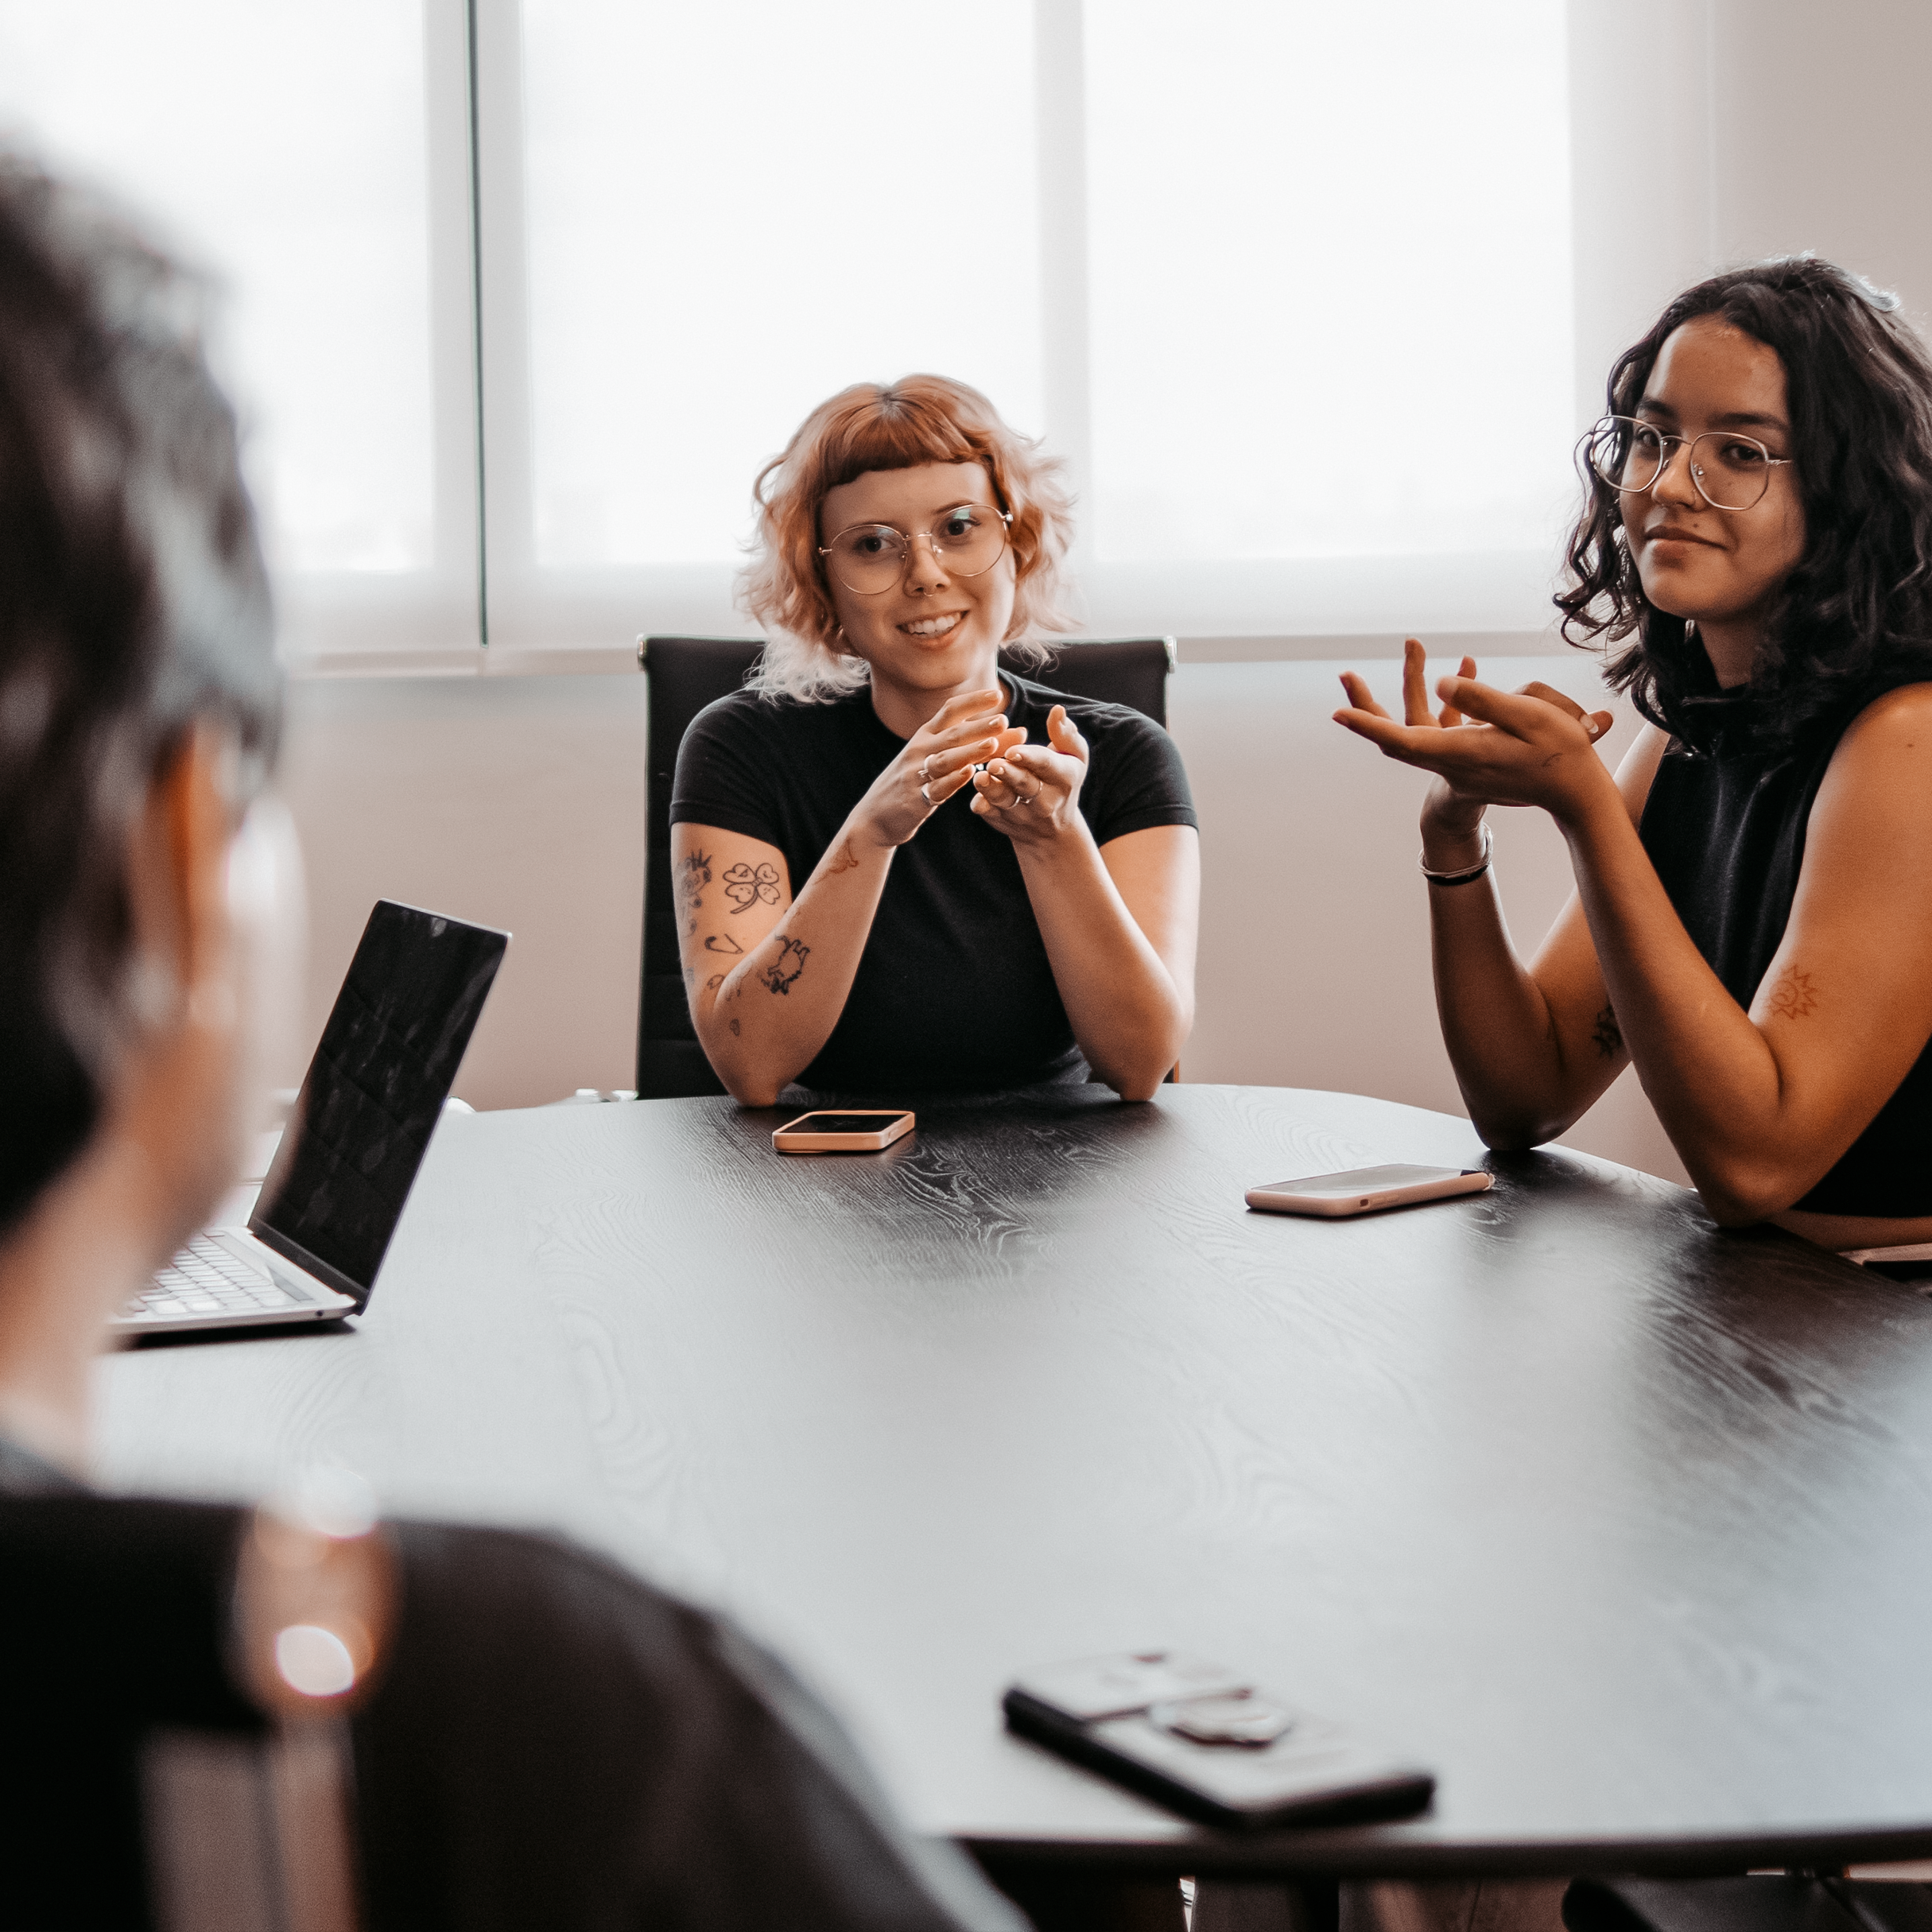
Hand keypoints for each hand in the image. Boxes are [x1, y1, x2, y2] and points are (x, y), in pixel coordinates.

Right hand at [857, 687, 1025, 847]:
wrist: (876, 816)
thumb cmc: (914, 782)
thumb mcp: (940, 759)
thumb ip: (976, 745)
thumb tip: (1017, 730)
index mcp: (925, 735)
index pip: (949, 711)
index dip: (972, 701)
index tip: (997, 694)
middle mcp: (919, 750)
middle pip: (952, 734)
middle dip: (978, 726)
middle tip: (1002, 719)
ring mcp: (915, 774)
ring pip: (945, 760)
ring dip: (969, 752)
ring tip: (991, 745)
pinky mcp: (916, 799)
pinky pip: (936, 788)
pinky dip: (953, 781)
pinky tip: (969, 774)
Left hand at [971, 704, 1088, 844]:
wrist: (1053, 830)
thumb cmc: (1061, 780)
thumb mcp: (1074, 758)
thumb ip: (1065, 734)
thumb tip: (1057, 710)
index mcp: (1063, 778)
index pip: (1046, 765)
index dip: (1029, 758)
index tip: (1013, 751)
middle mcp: (1044, 799)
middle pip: (1025, 784)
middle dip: (1009, 774)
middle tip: (994, 764)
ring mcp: (1021, 812)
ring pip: (1005, 800)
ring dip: (991, 790)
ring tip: (980, 777)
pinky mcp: (1001, 819)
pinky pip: (990, 814)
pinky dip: (983, 806)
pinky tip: (975, 799)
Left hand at [1334, 639, 1615, 832]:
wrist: (1576, 796)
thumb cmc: (1561, 755)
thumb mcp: (1530, 718)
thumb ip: (1483, 699)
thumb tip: (1440, 683)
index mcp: (1461, 753)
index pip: (1402, 740)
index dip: (1368, 726)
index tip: (1339, 712)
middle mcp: (1451, 762)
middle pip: (1396, 736)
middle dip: (1369, 706)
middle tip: (1345, 675)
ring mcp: (1460, 763)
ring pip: (1419, 727)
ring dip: (1414, 688)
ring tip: (1415, 647)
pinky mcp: (1473, 758)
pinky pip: (1449, 726)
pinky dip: (1451, 698)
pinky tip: (1468, 664)